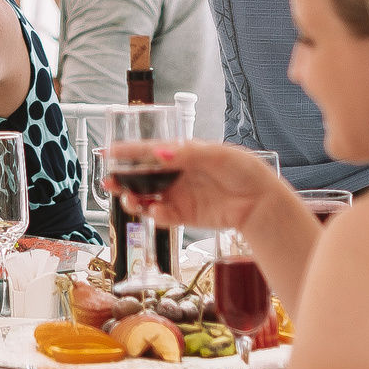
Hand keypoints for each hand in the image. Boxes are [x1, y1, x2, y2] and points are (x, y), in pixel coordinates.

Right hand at [105, 140, 294, 233]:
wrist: (260, 202)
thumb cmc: (243, 170)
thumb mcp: (216, 155)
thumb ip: (186, 154)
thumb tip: (159, 152)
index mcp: (182, 154)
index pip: (149, 151)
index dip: (128, 151)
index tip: (108, 151)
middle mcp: (177, 175)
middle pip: (141, 177)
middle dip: (123, 179)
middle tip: (111, 182)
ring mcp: (179, 196)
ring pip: (147, 198)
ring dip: (134, 199)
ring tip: (130, 201)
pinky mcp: (185, 216)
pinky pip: (162, 217)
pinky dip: (155, 216)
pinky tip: (157, 213)